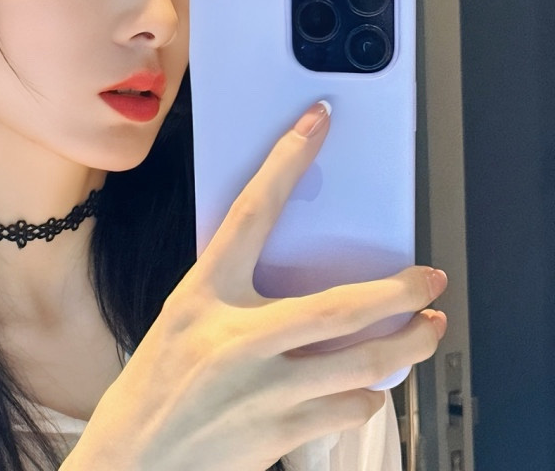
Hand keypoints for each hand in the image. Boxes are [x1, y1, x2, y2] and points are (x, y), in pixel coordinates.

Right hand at [62, 102, 446, 470]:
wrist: (134, 457)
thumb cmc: (157, 381)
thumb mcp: (185, 317)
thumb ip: (237, 294)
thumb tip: (300, 278)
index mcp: (205, 294)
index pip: (252, 211)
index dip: (285, 161)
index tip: (315, 124)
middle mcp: (236, 337)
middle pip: (339, 305)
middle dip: (398, 290)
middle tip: (428, 278)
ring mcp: (262, 389)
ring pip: (361, 364)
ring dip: (407, 346)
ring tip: (427, 330)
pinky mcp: (279, 433)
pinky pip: (347, 410)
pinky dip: (370, 396)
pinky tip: (373, 387)